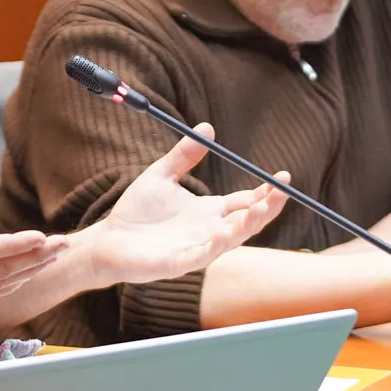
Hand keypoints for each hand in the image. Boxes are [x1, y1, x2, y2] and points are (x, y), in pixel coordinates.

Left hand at [84, 125, 290, 285]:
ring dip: (247, 225)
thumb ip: (184, 155)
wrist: (107, 240)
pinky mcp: (177, 265)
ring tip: (260, 208)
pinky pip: (200, 257)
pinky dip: (213, 246)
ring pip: (230, 240)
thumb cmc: (136, 212)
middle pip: (247, 222)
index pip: (246, 202)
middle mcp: (209, 232)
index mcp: (209, 212)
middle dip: (267, 208)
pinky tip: (222, 233)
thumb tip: (206, 126)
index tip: (282, 177)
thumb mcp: (161, 175)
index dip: (265, 192)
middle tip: (282, 191)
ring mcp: (196, 249)